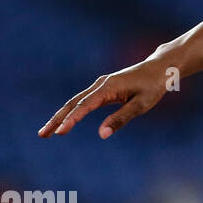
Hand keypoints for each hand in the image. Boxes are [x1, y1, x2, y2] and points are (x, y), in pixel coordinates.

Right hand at [38, 59, 172, 139]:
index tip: (59, 133)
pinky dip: (72, 111)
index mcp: (108, 88)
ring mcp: (100, 85)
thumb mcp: (142, 104)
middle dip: (57, 119)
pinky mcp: (104, 88)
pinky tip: (65, 121)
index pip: (84, 106)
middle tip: (42, 135)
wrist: (161, 68)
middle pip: (73, 103)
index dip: (71, 120)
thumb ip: (122, 118)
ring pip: (75, 101)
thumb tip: (102, 134)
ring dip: (61, 116)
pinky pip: (83, 101)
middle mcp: (100, 84)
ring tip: (48, 132)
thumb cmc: (154, 86)